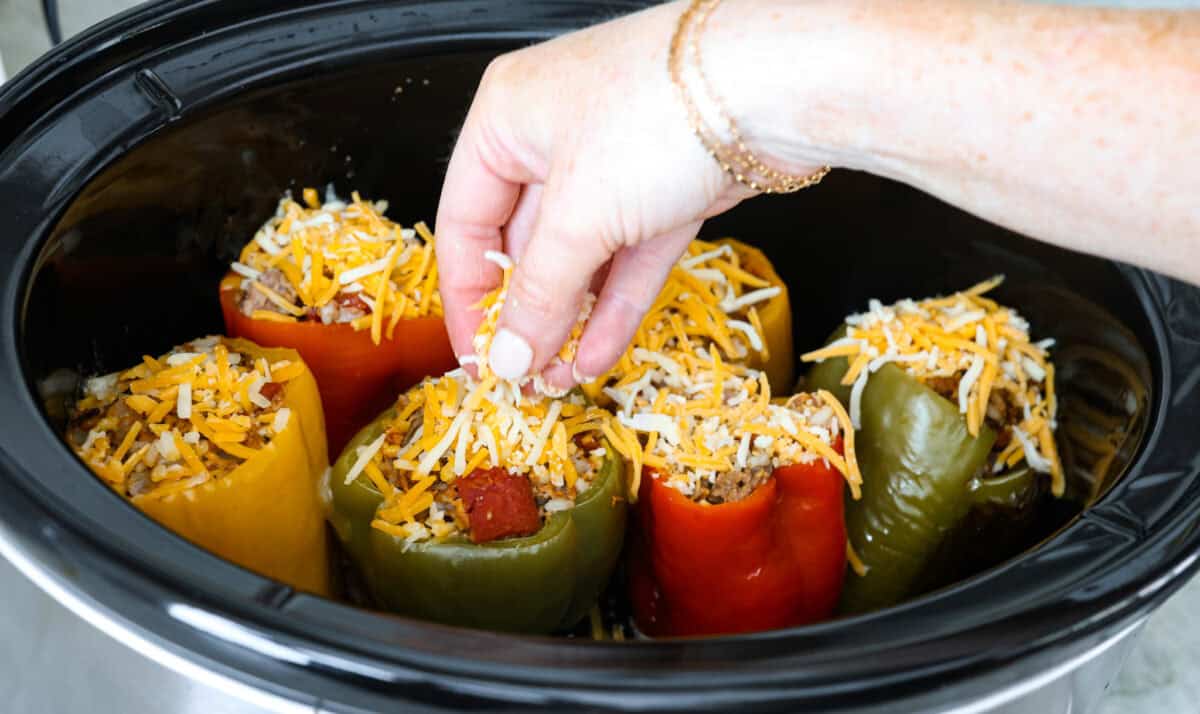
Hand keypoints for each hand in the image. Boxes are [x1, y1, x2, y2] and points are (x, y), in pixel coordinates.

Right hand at [435, 1, 826, 387]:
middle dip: (528, 317)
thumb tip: (508, 355)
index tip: (476, 355)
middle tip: (523, 378)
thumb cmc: (659, 114)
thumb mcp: (579, 214)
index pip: (464, 221)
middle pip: (525, 245)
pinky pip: (630, 259)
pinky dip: (615, 306)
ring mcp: (616, 164)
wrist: (775, 84)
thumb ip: (539, 292)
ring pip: (582, 258)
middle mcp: (554, 137)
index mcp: (507, 119)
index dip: (468, 297)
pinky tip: (598, 355)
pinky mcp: (668, 190)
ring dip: (570, 322)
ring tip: (559, 379)